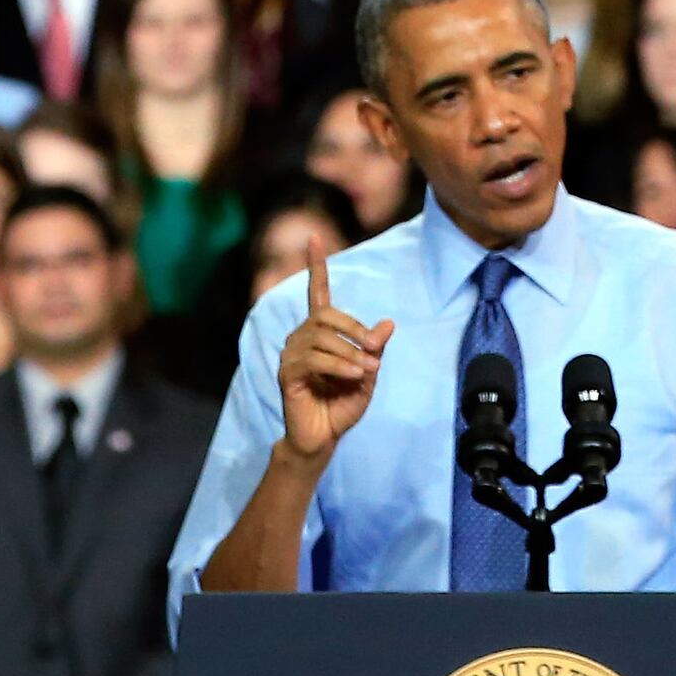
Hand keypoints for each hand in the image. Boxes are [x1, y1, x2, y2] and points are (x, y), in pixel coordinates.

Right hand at [276, 242, 392, 462]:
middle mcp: (301, 337)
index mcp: (320, 333)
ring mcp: (291, 354)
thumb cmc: (343, 405)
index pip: (317, 293)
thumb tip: (388, 323)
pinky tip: (351, 375)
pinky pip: (313, 358)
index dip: (317, 266)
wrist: (324, 438)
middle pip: (327, 314)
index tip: (315, 238)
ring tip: (366, 370)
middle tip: (375, 350)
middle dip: (355, 329)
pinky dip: (337, 364)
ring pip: (321, 337)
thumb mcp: (367, 374)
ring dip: (349, 352)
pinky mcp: (287, 373)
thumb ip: (374, 349)